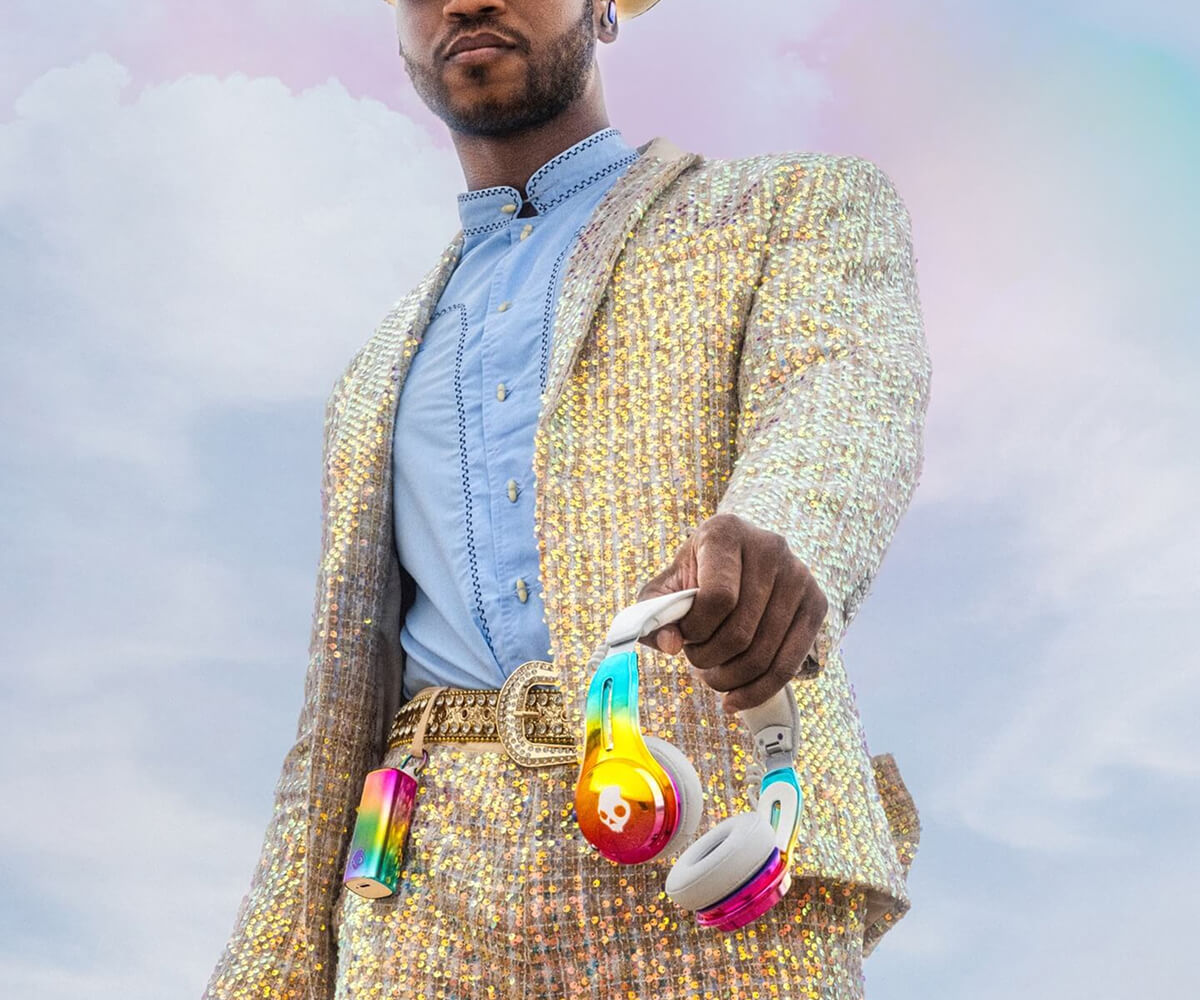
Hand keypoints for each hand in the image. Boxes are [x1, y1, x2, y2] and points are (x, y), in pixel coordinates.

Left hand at [636, 513, 827, 712]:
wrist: (740, 561)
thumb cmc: (697, 576)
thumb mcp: (666, 586)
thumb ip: (653, 613)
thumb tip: (669, 645)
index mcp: (726, 533)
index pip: (718, 598)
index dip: (697, 629)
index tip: (686, 636)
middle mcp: (770, 547)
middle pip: (741, 632)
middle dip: (709, 659)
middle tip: (696, 661)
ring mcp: (799, 575)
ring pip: (764, 653)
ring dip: (730, 677)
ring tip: (713, 675)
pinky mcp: (817, 603)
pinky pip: (790, 665)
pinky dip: (758, 691)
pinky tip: (735, 699)